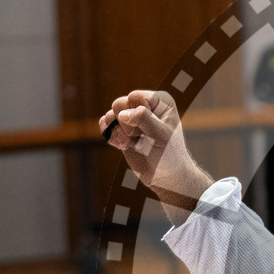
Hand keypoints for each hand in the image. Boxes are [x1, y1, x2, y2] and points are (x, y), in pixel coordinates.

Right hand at [99, 90, 211, 224]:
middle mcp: (144, 105)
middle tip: (141, 136)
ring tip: (134, 142)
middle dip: (127, 124)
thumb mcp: (161, 136)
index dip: (138, 114)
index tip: (152, 129)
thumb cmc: (169, 155)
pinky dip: (112, 137)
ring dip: (119, 133)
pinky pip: (104, 124)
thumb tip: (122, 114)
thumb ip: (144, 119)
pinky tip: (126, 146)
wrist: (164, 176)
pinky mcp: (120, 128)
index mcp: (160, 101)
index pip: (135, 97)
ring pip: (110, 114)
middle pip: (119, 104)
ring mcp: (131, 116)